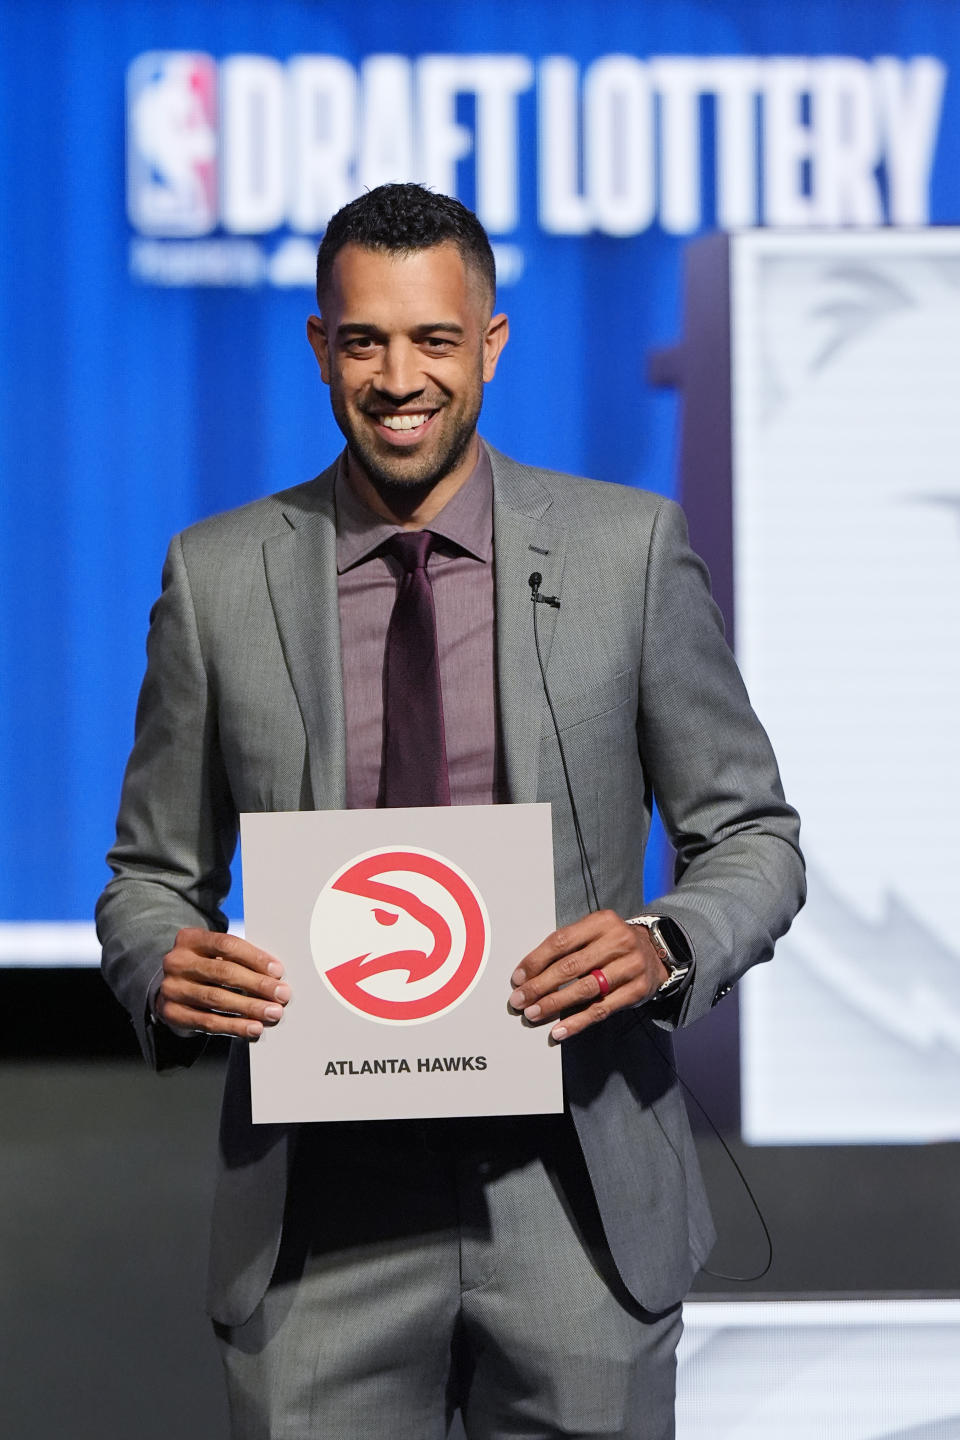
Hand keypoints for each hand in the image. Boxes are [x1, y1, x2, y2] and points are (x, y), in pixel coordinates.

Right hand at [156, 928, 290, 1041]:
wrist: (172, 989)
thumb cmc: (203, 968)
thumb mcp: (214, 954)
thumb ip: (238, 958)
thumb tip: (275, 975)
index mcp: (190, 938)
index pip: (227, 944)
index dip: (255, 958)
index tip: (278, 971)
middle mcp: (177, 961)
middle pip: (224, 972)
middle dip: (257, 984)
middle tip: (282, 994)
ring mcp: (172, 988)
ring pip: (217, 999)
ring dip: (250, 1007)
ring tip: (272, 1012)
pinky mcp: (172, 1013)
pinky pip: (208, 1022)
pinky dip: (234, 1026)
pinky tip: (253, 1028)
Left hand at [508, 910, 668, 1042]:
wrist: (657, 952)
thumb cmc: (614, 944)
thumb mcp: (595, 932)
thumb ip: (569, 946)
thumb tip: (530, 973)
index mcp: (602, 922)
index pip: (561, 941)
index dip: (536, 961)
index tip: (518, 977)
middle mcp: (618, 941)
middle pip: (570, 966)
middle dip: (539, 985)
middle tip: (519, 999)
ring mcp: (630, 966)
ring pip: (585, 989)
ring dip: (554, 1004)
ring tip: (533, 1013)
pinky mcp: (637, 990)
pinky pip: (601, 1009)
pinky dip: (578, 1022)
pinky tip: (560, 1030)